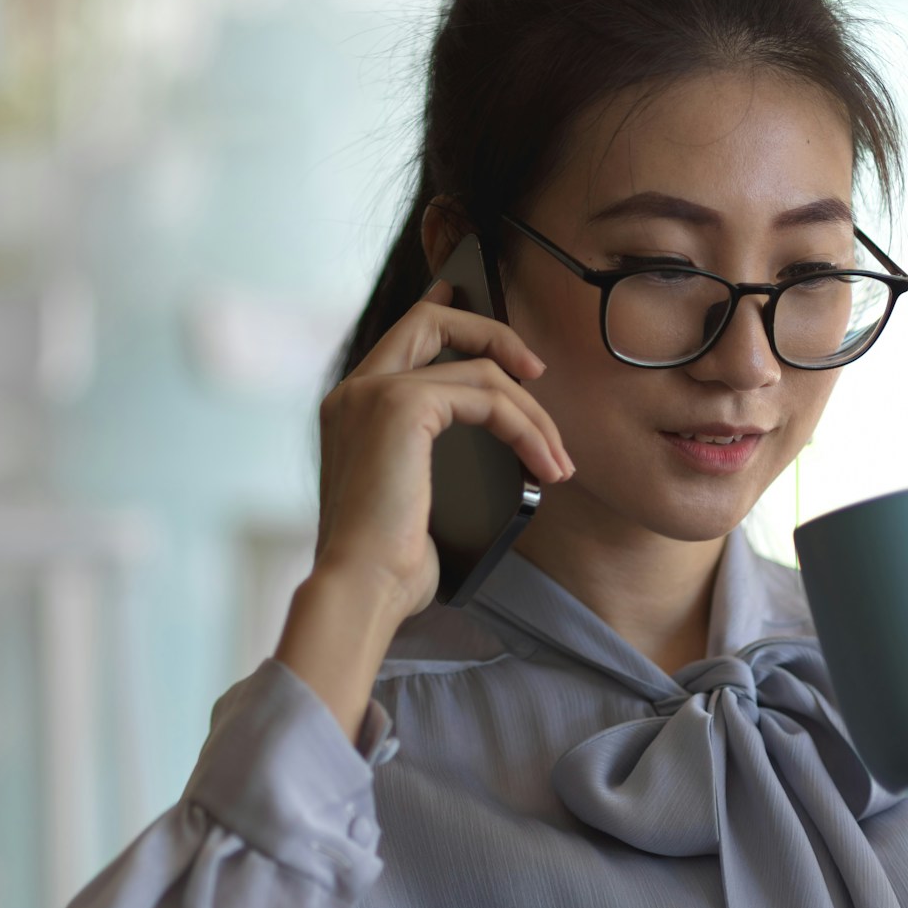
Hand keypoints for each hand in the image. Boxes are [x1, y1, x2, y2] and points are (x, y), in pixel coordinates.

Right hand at [313, 277, 573, 623]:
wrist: (360, 590)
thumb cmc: (387, 567)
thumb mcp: (412, 501)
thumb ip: (432, 460)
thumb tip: (493, 447)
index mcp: (349, 411)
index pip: (402, 339)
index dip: (449, 317)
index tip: (489, 322)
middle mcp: (354, 392)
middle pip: (431, 319)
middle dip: (494, 334)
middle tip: (538, 372)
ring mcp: (373, 393)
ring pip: (478, 368)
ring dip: (532, 414)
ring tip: (558, 461)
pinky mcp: (401, 405)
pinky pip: (488, 396)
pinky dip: (527, 428)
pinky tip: (545, 465)